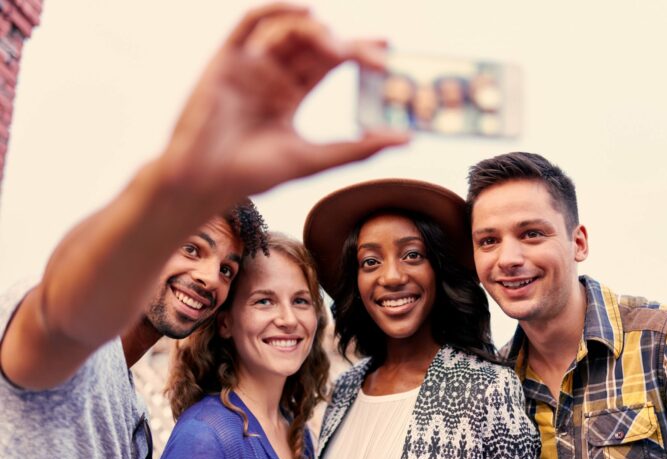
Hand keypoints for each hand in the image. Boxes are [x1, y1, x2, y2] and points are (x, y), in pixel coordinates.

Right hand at [161, 3, 408, 201]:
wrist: (206, 181)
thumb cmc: (253, 174)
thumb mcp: (315, 158)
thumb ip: (358, 148)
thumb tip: (407, 139)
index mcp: (289, 97)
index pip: (328, 64)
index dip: (357, 53)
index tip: (388, 52)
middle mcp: (270, 76)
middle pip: (314, 46)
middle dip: (346, 46)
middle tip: (375, 56)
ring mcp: (249, 65)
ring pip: (288, 32)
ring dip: (318, 34)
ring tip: (341, 50)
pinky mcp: (227, 58)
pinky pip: (250, 22)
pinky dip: (277, 9)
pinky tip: (307, 12)